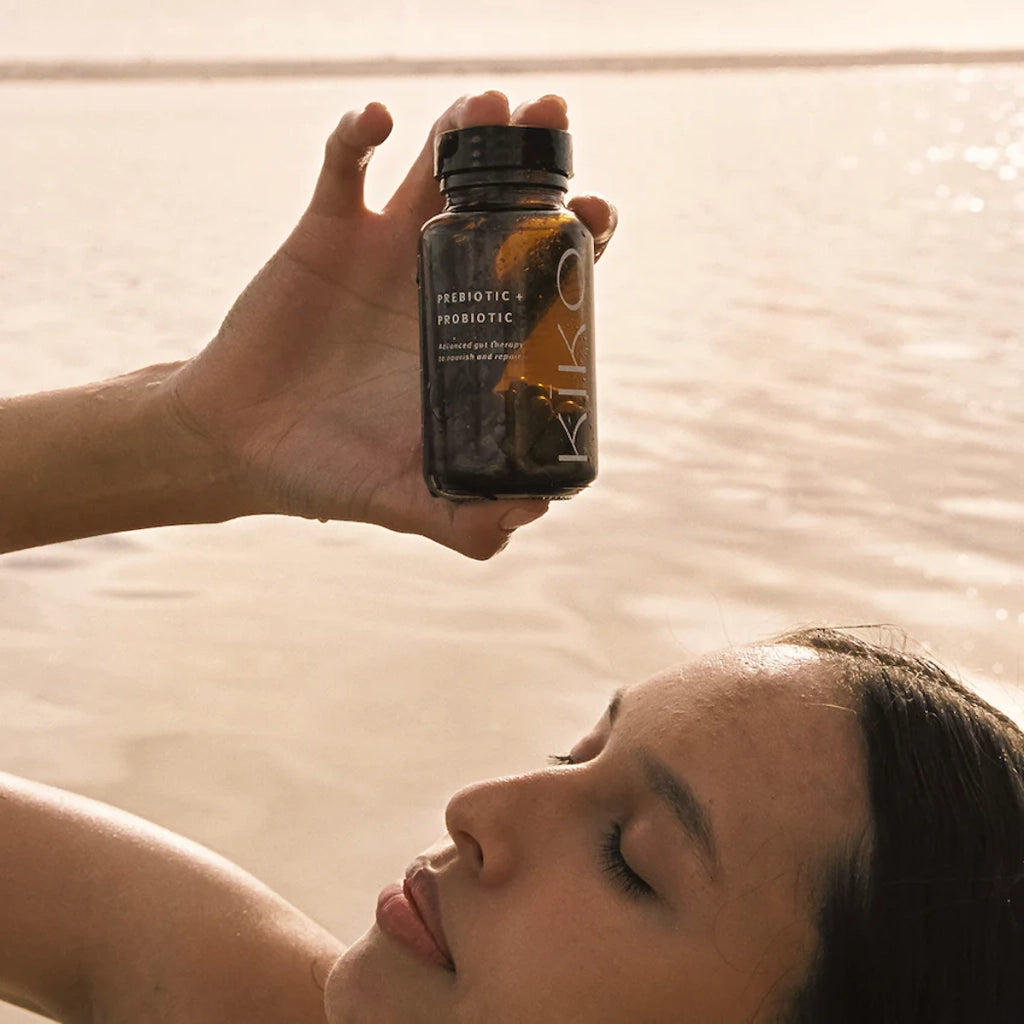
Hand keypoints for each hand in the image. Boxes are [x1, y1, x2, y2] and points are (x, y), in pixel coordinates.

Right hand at [165, 91, 616, 558]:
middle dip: (532, 155)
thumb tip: (531, 514)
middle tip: (552, 117)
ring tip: (488, 100)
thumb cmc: (330, 468)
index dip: (577, 239)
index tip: (597, 215)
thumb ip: (465, 521)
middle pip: (501, 202)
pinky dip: (358, 135)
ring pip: (434, 167)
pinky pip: (344, 167)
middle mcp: (441, 282)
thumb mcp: (405, 500)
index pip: (542, 274)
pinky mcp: (325, 234)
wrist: (242, 446)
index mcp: (473, 335)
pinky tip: (377, 121)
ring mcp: (384, 252)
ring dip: (462, 128)